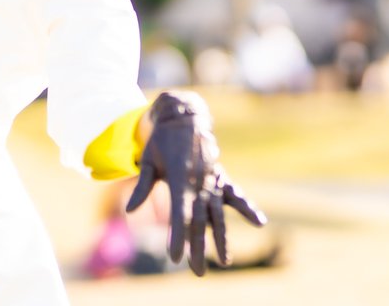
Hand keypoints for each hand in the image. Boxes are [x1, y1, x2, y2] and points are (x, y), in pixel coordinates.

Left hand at [126, 91, 266, 275]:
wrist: (184, 116)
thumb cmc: (161, 140)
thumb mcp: (148, 160)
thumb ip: (142, 187)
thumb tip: (128, 211)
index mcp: (180, 178)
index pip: (179, 214)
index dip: (178, 236)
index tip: (176, 257)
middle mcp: (199, 181)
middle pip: (200, 221)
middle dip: (198, 248)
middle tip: (197, 272)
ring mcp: (212, 179)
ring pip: (218, 213)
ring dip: (220, 238)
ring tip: (225, 262)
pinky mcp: (219, 176)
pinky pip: (234, 194)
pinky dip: (246, 208)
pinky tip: (259, 222)